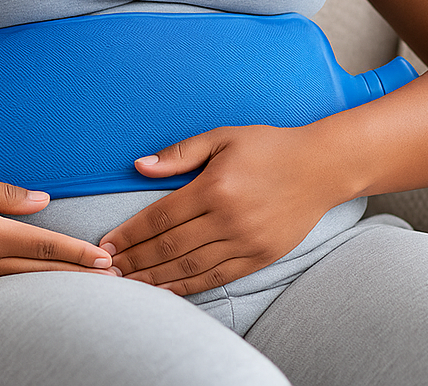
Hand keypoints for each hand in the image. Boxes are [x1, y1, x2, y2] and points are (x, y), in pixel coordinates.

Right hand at [0, 168, 117, 281]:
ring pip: (22, 281)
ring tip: (83, 279)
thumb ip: (4, 194)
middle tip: (110, 277)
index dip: (76, 252)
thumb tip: (42, 202)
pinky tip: (37, 277)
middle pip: (39, 271)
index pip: (42, 245)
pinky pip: (1, 283)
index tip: (103, 258)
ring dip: (55, 280)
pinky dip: (27, 280)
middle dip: (76, 274)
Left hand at [98, 124, 339, 295]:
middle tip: (108, 269)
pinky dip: (187, 286)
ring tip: (128, 283)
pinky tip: (166, 289)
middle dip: (134, 260)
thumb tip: (140, 166)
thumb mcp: (223, 137)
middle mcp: (228, 218)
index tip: (108, 243)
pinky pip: (216, 278)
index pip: (160, 217)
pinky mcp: (260, 257)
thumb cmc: (268, 147)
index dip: (130, 233)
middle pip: (169, 247)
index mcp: (214, 186)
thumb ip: (180, 153)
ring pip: (189, 267)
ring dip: (154, 278)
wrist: (320, 167)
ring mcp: (245, 241)